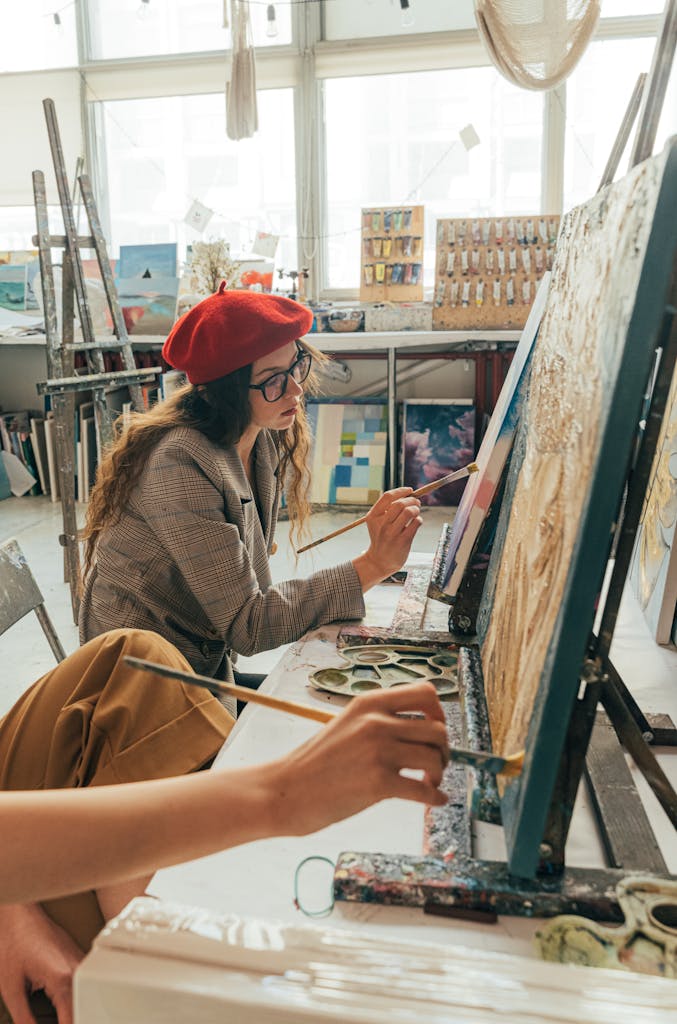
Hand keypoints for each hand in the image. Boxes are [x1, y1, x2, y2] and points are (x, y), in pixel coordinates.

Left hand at [0, 903, 82, 1023]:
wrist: (20, 915)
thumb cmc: (14, 943)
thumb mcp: (11, 990)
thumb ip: (25, 1019)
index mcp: (63, 979)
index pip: (73, 1020)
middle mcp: (79, 970)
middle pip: (83, 1010)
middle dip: (70, 1020)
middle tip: (48, 1021)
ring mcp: (82, 963)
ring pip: (85, 999)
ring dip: (72, 1012)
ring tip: (53, 1018)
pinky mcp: (80, 960)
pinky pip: (82, 987)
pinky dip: (73, 1001)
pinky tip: (59, 1006)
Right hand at [267, 681, 448, 835]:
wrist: (286, 790)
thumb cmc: (316, 763)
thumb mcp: (347, 724)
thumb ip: (379, 721)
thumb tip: (422, 731)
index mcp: (369, 703)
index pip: (425, 693)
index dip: (439, 713)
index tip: (436, 730)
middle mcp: (376, 721)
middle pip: (437, 729)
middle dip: (443, 749)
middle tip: (435, 764)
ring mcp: (378, 751)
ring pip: (435, 758)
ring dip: (439, 774)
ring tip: (428, 783)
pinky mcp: (378, 783)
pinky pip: (425, 791)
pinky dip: (436, 799)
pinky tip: (434, 802)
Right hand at [352, 487, 421, 589]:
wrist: (379, 560)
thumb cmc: (381, 537)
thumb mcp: (377, 522)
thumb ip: (387, 508)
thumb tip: (408, 493)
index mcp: (373, 516)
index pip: (388, 496)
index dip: (401, 491)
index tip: (410, 490)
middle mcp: (381, 524)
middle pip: (400, 503)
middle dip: (412, 500)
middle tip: (416, 503)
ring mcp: (392, 533)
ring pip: (409, 512)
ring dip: (416, 509)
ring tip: (416, 512)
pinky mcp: (403, 541)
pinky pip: (416, 523)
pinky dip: (419, 520)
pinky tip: (416, 522)